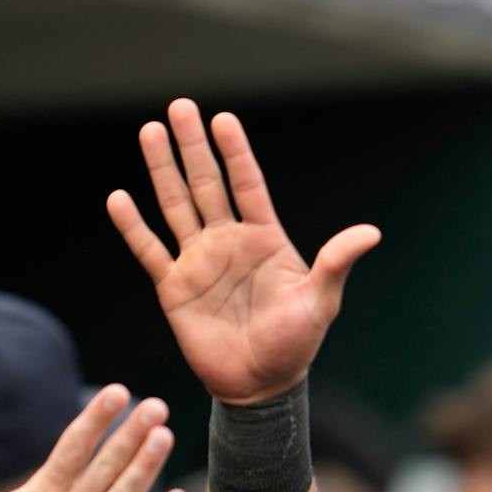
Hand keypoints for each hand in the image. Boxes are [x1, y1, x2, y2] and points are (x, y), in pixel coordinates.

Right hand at [107, 99, 378, 405]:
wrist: (261, 385)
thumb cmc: (296, 344)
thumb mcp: (320, 301)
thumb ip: (336, 262)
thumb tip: (372, 233)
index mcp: (264, 239)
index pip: (247, 185)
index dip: (236, 153)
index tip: (223, 119)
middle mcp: (228, 242)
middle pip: (206, 184)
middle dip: (193, 146)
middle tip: (179, 107)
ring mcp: (199, 261)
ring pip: (176, 206)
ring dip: (162, 170)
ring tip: (149, 132)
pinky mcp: (174, 287)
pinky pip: (150, 251)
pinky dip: (134, 226)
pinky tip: (119, 198)